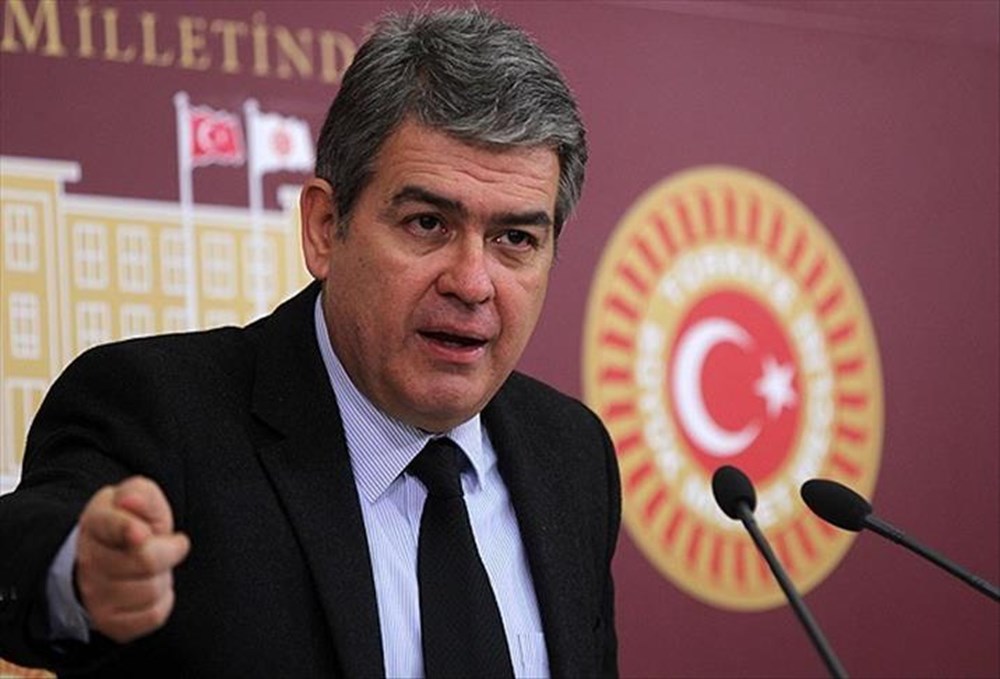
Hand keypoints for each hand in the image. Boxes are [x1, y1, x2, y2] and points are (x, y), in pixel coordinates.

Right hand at [75, 476, 190, 642]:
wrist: (115, 555)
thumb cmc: (134, 522)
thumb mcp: (139, 497)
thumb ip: (140, 494)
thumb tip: (131, 502)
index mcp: (96, 523)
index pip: (112, 526)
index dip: (130, 529)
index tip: (143, 531)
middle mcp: (89, 561)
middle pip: (146, 561)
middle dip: (166, 551)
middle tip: (162, 544)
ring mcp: (95, 595)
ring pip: (152, 590)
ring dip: (163, 577)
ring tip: (152, 568)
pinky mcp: (111, 622)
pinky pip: (154, 614)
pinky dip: (163, 601)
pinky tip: (151, 587)